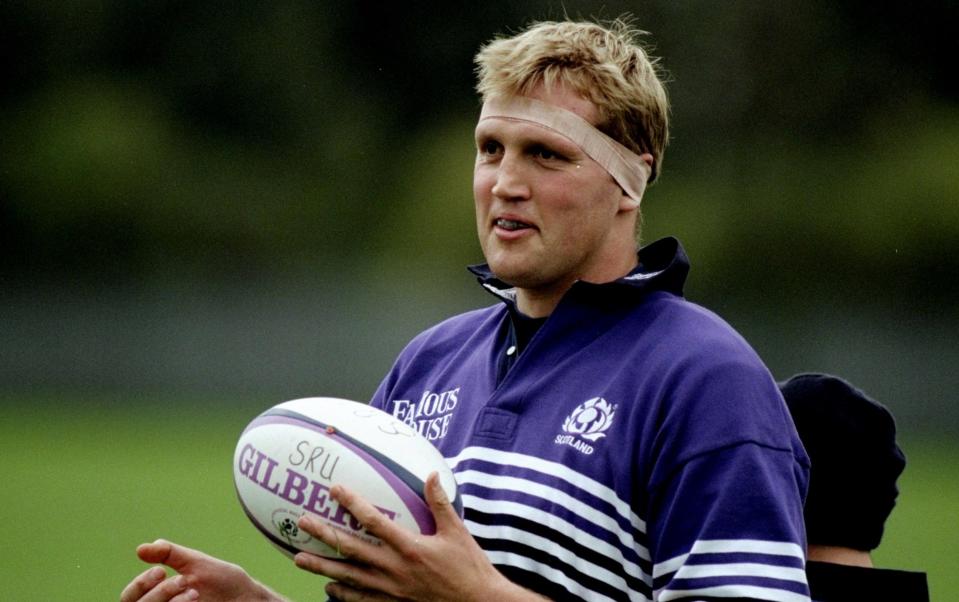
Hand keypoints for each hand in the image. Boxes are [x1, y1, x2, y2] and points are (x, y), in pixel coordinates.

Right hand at [119, 539, 285, 601]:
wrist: (247, 598)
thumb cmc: (222, 580)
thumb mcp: (195, 562)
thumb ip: (169, 554)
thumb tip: (141, 549)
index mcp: (158, 594)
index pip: (129, 597)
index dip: (139, 585)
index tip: (160, 571)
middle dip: (158, 594)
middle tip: (183, 580)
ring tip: (194, 592)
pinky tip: (196, 601)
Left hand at [293, 472, 547, 601]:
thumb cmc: (469, 568)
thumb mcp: (457, 531)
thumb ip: (440, 502)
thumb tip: (431, 473)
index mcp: (409, 547)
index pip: (373, 521)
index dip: (352, 503)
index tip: (335, 489)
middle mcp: (394, 569)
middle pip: (351, 549)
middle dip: (324, 535)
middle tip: (302, 523)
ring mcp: (391, 590)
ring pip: (349, 577)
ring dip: (322, 567)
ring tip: (299, 558)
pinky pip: (361, 600)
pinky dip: (343, 594)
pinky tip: (329, 588)